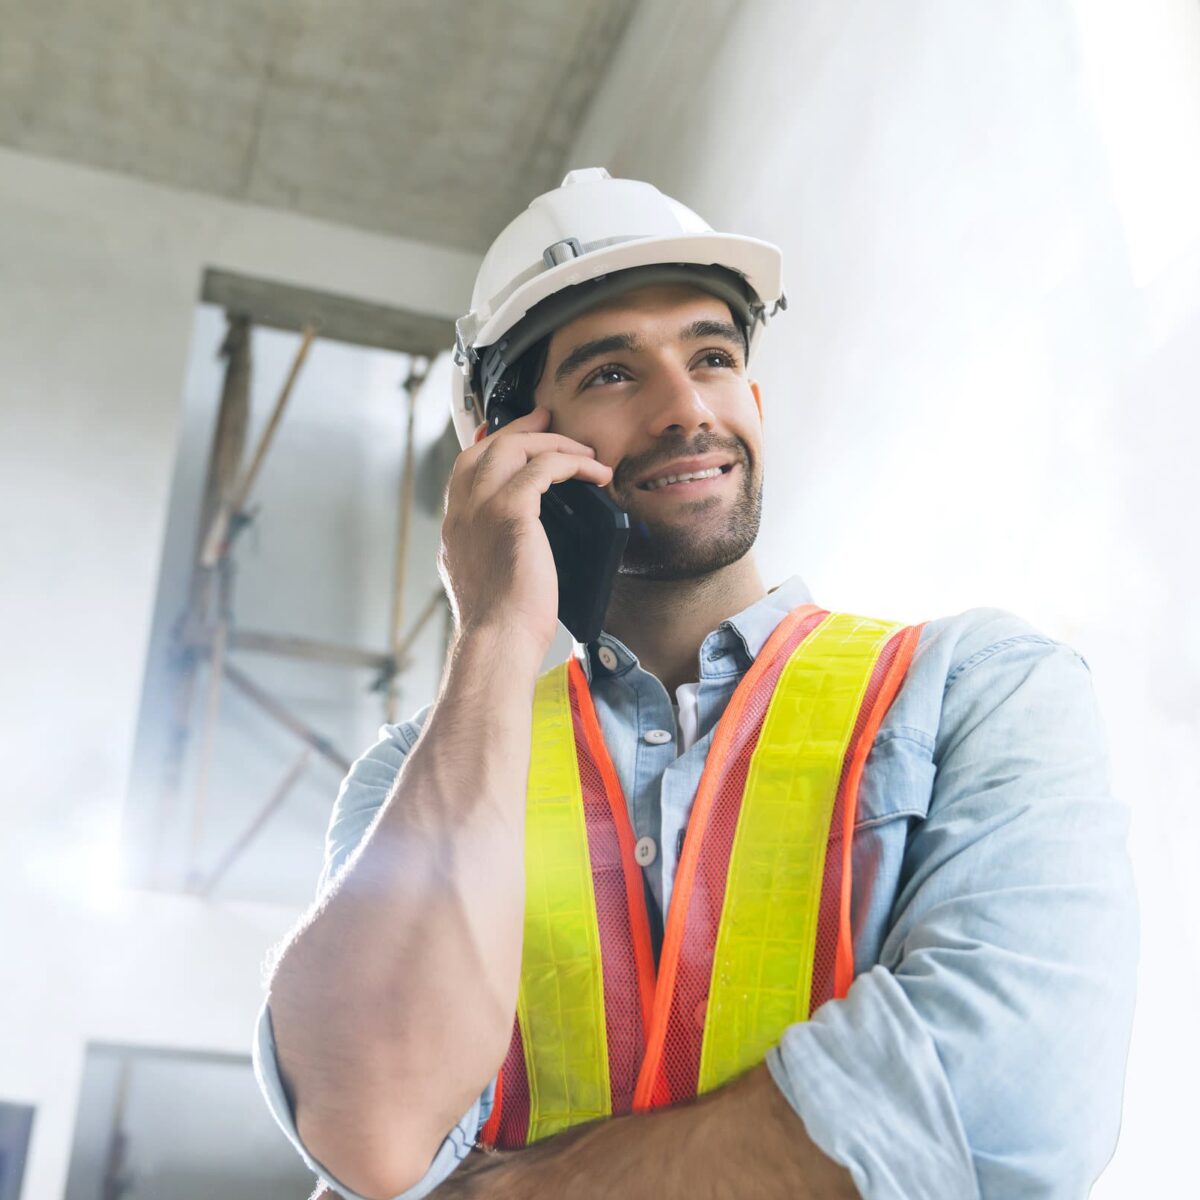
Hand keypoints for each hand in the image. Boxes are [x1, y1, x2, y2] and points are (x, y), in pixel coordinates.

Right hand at [438, 406, 611, 658]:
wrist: (497, 640)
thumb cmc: (502, 626)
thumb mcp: (487, 582)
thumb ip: (493, 554)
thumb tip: (518, 547)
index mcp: (455, 528)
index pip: (466, 468)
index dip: (491, 445)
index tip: (513, 434)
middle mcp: (462, 512)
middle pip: (487, 447)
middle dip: (521, 429)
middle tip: (550, 419)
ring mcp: (481, 508)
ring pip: (513, 448)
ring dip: (553, 443)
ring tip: (584, 450)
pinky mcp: (510, 511)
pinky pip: (543, 467)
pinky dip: (572, 463)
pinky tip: (594, 473)